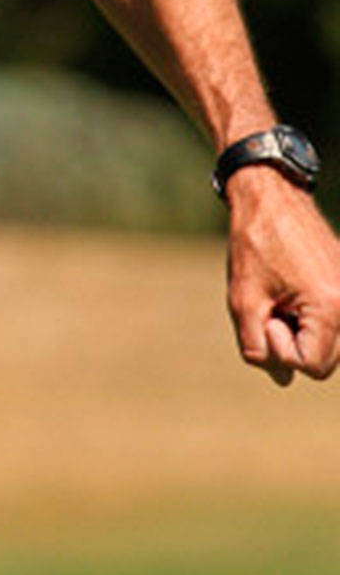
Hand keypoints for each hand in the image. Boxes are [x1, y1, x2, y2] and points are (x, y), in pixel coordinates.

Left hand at [225, 173, 339, 384]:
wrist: (270, 196)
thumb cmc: (254, 245)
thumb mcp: (244, 301)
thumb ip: (258, 347)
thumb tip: (283, 378)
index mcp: (331, 308)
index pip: (313, 367)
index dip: (281, 350)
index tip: (267, 315)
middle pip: (325, 359)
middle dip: (292, 343)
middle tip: (272, 305)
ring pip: (328, 343)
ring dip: (299, 330)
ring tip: (280, 297)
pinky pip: (329, 319)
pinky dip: (307, 315)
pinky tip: (289, 290)